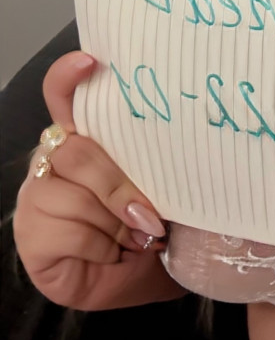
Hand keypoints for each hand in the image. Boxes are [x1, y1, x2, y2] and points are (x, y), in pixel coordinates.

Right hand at [12, 51, 185, 309]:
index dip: (68, 76)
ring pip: (76, 197)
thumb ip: (154, 157)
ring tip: (134, 238)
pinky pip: (69, 232)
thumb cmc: (148, 220)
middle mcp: (53, 158)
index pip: (61, 94)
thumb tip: (180, 145)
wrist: (134, 278)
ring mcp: (35, 195)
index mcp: (85, 135)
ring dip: (117, 225)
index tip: (90, 61)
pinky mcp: (29, 234)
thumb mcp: (158, 182)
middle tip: (150, 215)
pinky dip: (102, 248)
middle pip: (78, 152)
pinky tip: (111, 253)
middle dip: (119, 187)